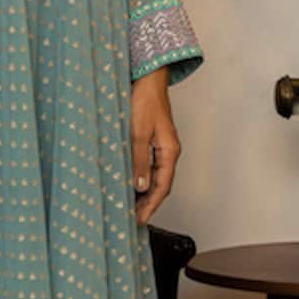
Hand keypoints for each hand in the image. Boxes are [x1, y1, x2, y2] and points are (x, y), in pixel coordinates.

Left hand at [130, 69, 180, 224]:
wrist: (147, 78)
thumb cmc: (145, 100)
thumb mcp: (138, 133)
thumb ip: (139, 160)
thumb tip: (141, 186)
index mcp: (169, 151)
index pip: (163, 186)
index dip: (151, 205)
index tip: (141, 219)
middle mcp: (168, 150)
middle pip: (160, 184)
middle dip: (148, 202)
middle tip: (133, 217)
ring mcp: (161, 145)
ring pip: (154, 175)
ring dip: (143, 191)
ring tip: (129, 204)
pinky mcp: (152, 139)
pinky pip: (148, 164)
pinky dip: (140, 176)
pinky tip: (129, 180)